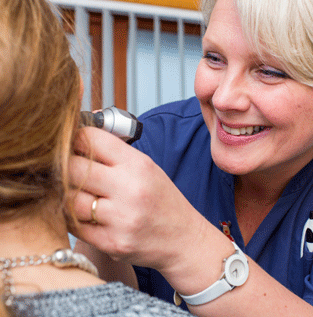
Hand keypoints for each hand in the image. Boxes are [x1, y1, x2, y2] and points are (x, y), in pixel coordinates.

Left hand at [68, 127, 209, 274]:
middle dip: (65, 167)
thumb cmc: (163, 201)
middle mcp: (129, 189)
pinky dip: (73, 218)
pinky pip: (74, 226)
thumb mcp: (147, 168)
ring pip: (69, 199)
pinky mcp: (112, 243)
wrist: (182, 239)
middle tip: (70, 171)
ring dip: (69, 195)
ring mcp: (120, 218)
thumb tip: (80, 135)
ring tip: (80, 194)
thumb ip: (115, 153)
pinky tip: (84, 214)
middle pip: (73, 168)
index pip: (91, 139)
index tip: (73, 145)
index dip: (75, 139)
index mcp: (138, 165)